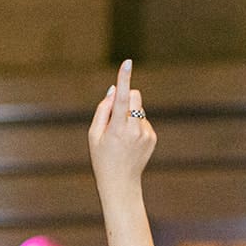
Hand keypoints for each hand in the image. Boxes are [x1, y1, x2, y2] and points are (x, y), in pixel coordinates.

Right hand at [88, 59, 155, 194]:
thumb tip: (113, 90)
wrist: (120, 182)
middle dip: (126, 97)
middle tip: (116, 117)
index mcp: (117, 128)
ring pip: (138, 109)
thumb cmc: (102, 158)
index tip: (127, 62)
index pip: (120, 98)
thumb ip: (102, 110)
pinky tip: (130, 143)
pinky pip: (143, 121)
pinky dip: (136, 126)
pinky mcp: (152, 137)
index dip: (123, 79)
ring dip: (130, 115)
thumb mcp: (93, 135)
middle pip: (134, 96)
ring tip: (122, 137)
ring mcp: (145, 133)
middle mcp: (134, 129)